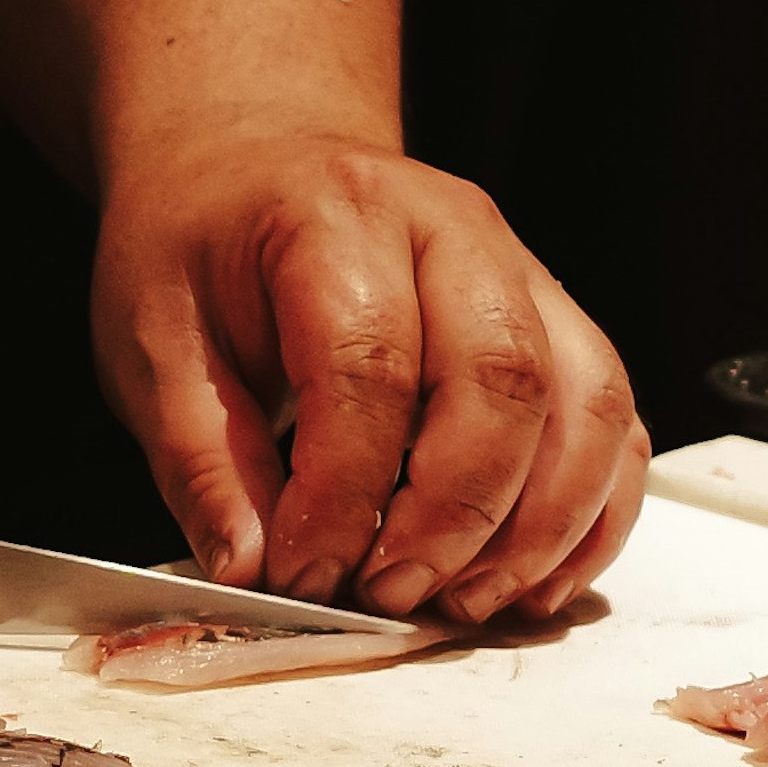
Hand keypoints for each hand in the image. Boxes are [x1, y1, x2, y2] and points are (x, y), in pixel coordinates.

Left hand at [94, 132, 646, 621]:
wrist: (255, 162)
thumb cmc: (202, 250)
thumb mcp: (153, 344)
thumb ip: (202, 461)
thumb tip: (251, 569)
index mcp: (335, 215)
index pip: (368, 364)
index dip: (342, 491)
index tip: (302, 574)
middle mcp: (452, 228)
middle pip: (503, 377)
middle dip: (455, 514)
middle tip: (390, 594)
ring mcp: (523, 271)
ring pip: (585, 400)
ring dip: (539, 526)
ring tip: (464, 604)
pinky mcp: (559, 323)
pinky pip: (614, 421)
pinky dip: (592, 515)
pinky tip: (530, 583)